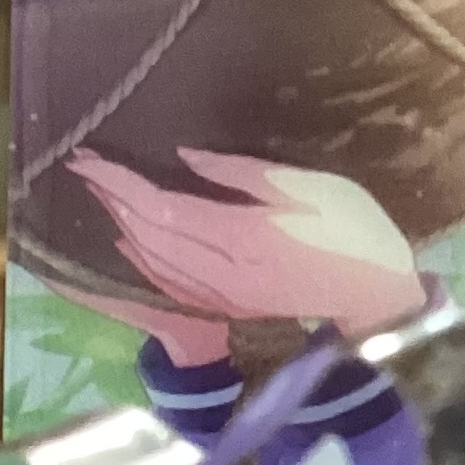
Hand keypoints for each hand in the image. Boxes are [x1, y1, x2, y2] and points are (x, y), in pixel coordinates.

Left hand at [71, 149, 426, 363]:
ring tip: (101, 196)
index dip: (121, 184)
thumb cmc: (355, 230)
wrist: (380, 296)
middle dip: (113, 201)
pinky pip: (173, 284)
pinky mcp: (233, 305)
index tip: (90, 159)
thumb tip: (186, 159)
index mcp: (244, 236)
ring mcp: (227, 295)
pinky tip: (131, 242)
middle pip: (150, 237)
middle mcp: (225, 273)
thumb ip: (242, 174)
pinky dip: (145, 261)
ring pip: (157, 264)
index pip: (163, 209)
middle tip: (85, 169)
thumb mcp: (307, 185)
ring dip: (123, 229)